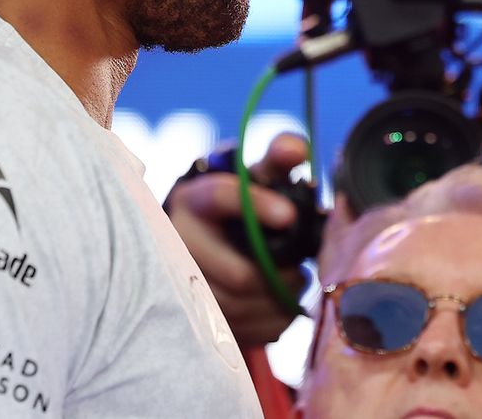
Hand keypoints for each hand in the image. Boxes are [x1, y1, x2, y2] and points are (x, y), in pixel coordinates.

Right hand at [168, 133, 310, 346]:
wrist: (208, 240)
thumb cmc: (243, 204)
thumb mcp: (256, 176)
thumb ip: (279, 157)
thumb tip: (294, 149)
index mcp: (196, 201)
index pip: (221, 198)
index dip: (256, 205)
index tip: (291, 216)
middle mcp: (179, 244)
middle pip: (239, 274)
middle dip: (282, 273)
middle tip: (302, 266)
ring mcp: (184, 288)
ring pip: (243, 306)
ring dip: (280, 297)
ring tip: (293, 280)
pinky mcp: (199, 319)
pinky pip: (246, 331)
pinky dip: (274, 319)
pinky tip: (280, 301)